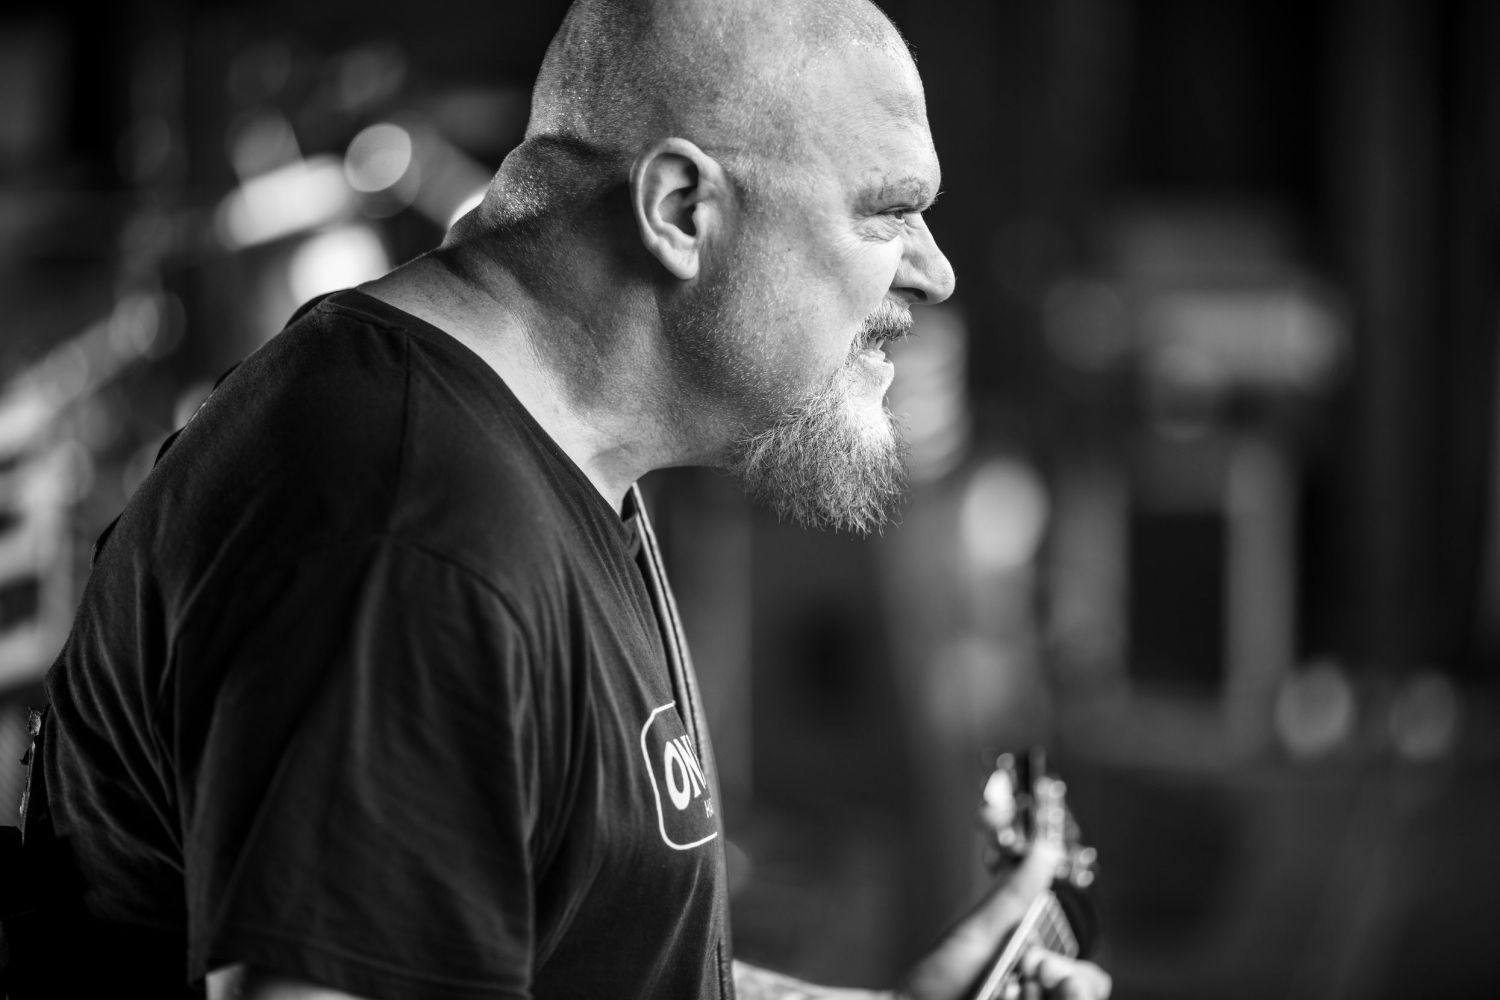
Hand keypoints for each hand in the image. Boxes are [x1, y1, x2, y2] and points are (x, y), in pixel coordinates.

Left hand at [890, 844, 1111, 999]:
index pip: (1089, 981)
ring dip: (1036, 999)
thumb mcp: (979, 933)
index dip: (1077, 977)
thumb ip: (1017, 896)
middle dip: (1067, 989)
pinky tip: (997, 999)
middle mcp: (1038, 997)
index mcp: (1038, 976)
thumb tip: (1044, 849)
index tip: (1039, 964)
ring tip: (1004, 994)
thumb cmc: (934, 979)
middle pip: (1084, 996)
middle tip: (1027, 980)